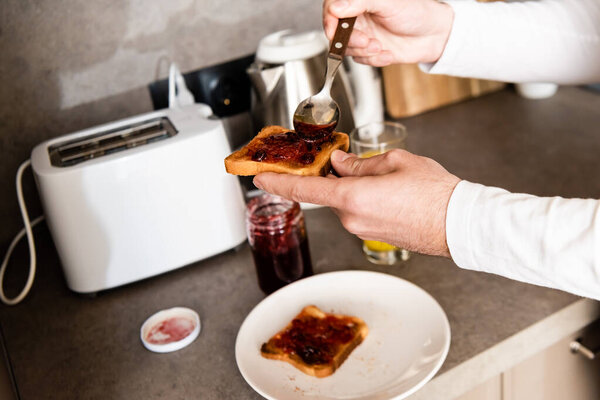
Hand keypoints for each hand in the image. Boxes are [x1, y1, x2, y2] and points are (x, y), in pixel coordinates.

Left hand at [253, 149, 460, 256]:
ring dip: (352, 186)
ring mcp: (361, 229)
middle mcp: (351, 218)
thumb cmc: (433, 193)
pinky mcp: (372, 234)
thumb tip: (340, 164)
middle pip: (328, 191)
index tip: (259, 177)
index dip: (277, 181)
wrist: (458, 224)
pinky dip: (361, 197)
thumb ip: (359, 164)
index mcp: (352, 197)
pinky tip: (386, 190)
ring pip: (344, 200)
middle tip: (345, 158)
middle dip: (332, 174)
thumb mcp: (395, 162)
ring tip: (384, 175)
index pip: (303, 188)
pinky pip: (357, 211)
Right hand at [323, 0, 453, 65]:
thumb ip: (359, 2)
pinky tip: (388, 53)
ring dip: (364, 51)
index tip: (335, 29)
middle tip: (366, 41)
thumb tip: (336, 7)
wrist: (434, 35)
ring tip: (380, 46)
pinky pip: (360, 60)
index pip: (332, 9)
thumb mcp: (388, 3)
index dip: (330, 21)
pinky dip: (374, 60)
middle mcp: (357, 18)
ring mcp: (362, 35)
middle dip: (351, 40)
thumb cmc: (416, 13)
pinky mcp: (369, 52)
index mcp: (358, 1)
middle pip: (336, 33)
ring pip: (346, 49)